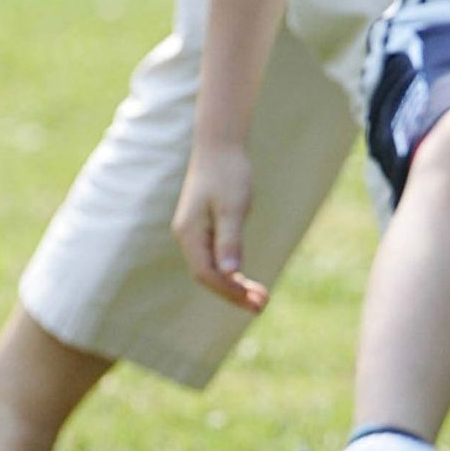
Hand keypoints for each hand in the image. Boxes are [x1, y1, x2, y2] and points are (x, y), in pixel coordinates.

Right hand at [172, 144, 269, 311]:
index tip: (254, 301)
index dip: (229, 291)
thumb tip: (231, 273)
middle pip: (207, 276)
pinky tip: (247, 280)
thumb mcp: (233, 207)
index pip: (206, 274)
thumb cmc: (228, 172)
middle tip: (262, 306)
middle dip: (233, 294)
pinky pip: (215, 258)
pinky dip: (232, 272)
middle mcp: (187, 236)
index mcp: (189, 233)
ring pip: (212, 269)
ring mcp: (194, 233)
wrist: (220, 145)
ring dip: (234, 286)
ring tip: (260, 298)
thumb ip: (230, 240)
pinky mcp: (204, 228)